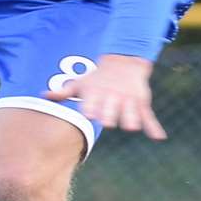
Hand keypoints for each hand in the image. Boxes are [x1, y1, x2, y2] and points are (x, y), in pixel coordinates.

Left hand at [44, 53, 166, 139]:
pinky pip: (149, 117)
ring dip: (131, 120)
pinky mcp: (141, 103)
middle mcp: (113, 97)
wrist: (124, 62)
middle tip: (106, 122)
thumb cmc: (97, 78)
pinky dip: (154, 127)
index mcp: (97, 94)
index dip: (91, 108)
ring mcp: (128, 100)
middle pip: (111, 110)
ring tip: (130, 126)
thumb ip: (63, 93)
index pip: (92, 103)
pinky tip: (158, 137)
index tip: (89, 114)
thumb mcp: (80, 83)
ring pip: (131, 113)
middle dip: (109, 115)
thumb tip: (42, 95)